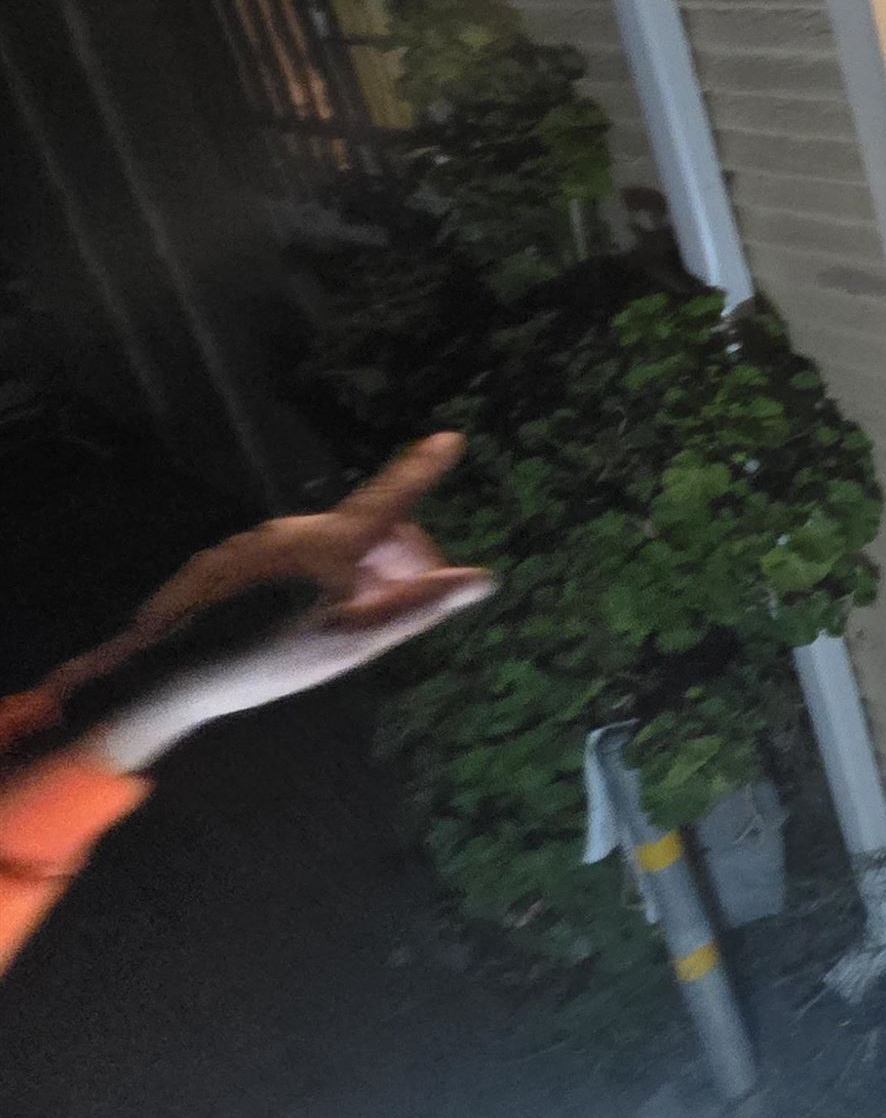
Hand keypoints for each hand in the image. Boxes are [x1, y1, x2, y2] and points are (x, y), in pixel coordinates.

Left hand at [89, 436, 495, 771]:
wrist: (171, 677)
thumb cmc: (273, 660)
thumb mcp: (357, 640)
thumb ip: (420, 604)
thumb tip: (482, 578)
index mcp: (330, 543)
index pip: (391, 497)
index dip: (422, 469)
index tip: (448, 439)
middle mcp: (292, 531)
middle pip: (366, 533)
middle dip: (395, 561)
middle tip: (402, 608)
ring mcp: (255, 544)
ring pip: (326, 547)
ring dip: (352, 574)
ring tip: (346, 622)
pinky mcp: (226, 562)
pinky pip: (287, 558)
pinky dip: (311, 578)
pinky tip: (297, 620)